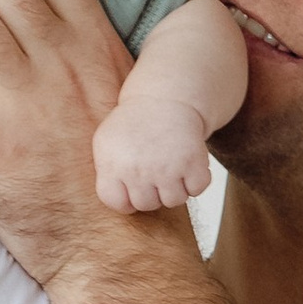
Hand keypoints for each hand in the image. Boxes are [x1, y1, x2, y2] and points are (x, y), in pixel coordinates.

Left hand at [94, 91, 213, 213]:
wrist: (164, 98)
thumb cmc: (135, 123)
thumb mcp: (106, 143)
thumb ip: (106, 173)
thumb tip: (117, 202)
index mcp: (112, 165)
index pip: (117, 203)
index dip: (126, 199)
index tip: (131, 186)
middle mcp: (138, 169)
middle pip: (147, 205)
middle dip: (152, 191)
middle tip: (153, 169)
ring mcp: (166, 168)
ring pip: (174, 200)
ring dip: (175, 187)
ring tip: (170, 165)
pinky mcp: (192, 163)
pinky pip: (196, 190)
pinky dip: (195, 179)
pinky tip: (186, 163)